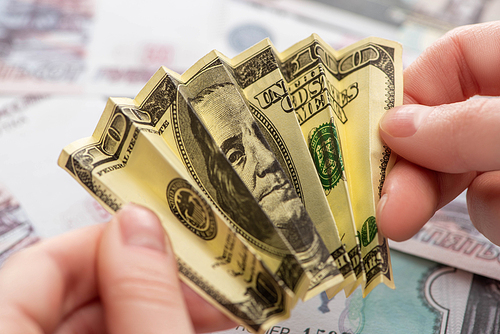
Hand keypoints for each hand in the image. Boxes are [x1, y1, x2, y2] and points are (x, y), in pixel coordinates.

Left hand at [0, 204, 234, 333]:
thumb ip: (143, 298)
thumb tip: (142, 225)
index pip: (42, 262)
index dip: (111, 240)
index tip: (167, 237)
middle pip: (69, 291)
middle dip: (143, 279)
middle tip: (203, 285)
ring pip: (88, 320)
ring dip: (147, 306)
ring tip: (203, 310)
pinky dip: (137, 328)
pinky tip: (174, 325)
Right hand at [377, 21, 499, 244]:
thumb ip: (468, 126)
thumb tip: (396, 129)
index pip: (448, 60)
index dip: (406, 95)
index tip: (374, 138)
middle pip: (438, 129)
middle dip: (413, 173)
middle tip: (387, 213)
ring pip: (459, 178)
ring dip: (475, 203)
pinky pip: (486, 208)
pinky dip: (497, 220)